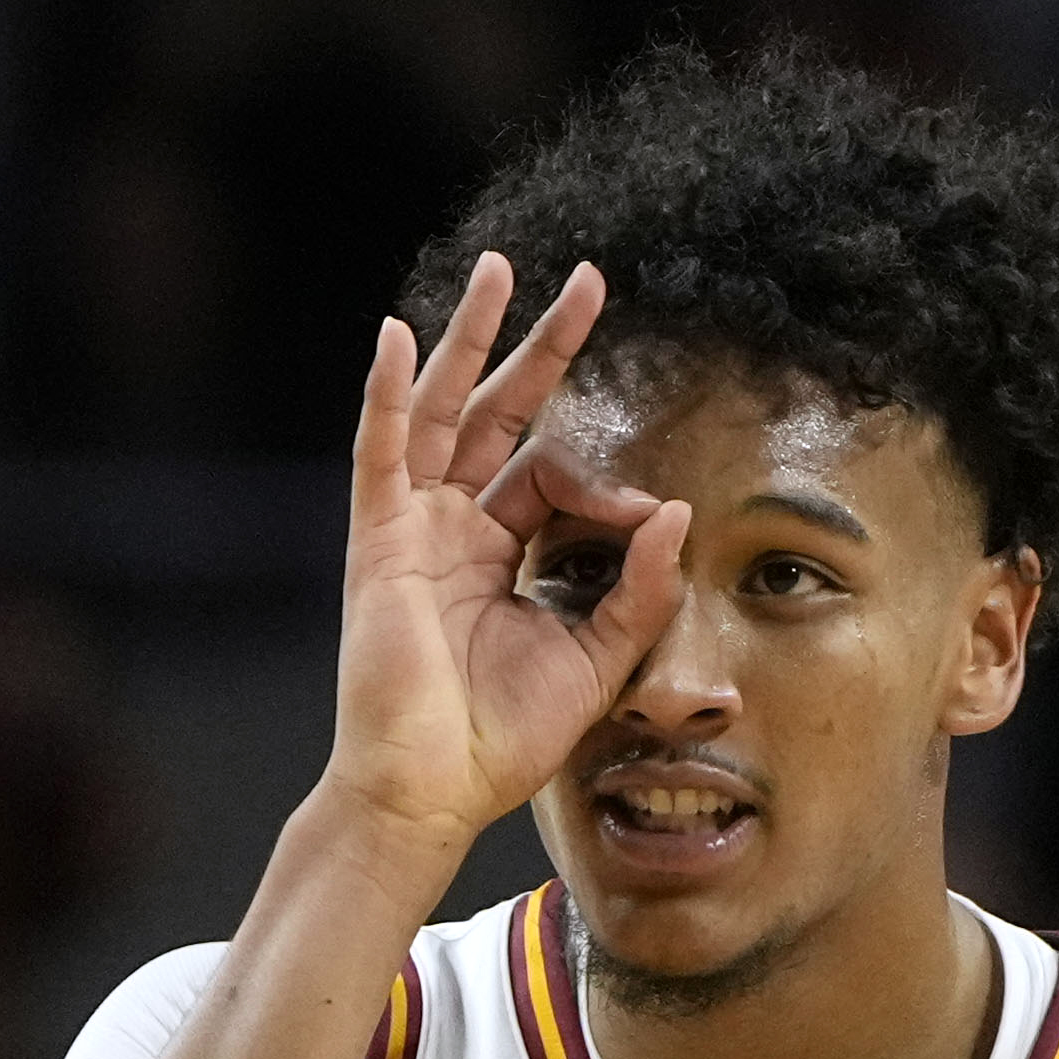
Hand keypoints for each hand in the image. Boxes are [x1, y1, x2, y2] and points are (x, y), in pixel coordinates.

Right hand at [319, 250, 693, 866]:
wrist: (434, 788)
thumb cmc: (504, 739)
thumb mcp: (598, 658)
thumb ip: (639, 588)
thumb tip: (677, 512)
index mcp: (500, 557)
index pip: (552, 479)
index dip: (605, 485)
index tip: (647, 520)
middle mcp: (454, 530)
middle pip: (497, 415)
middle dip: (541, 347)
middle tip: (586, 281)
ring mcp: (413, 529)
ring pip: (442, 412)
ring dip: (468, 339)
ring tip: (497, 270)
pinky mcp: (380, 543)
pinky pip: (381, 454)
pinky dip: (389, 396)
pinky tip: (400, 338)